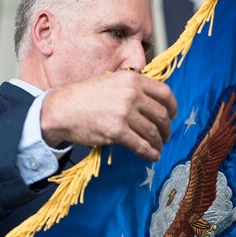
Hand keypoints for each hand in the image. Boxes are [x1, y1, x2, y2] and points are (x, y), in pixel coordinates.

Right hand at [40, 70, 176, 160]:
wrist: (61, 108)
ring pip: (153, 132)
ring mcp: (124, 113)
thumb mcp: (111, 81)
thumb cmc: (84, 96)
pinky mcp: (117, 131)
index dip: (173, 106)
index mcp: (132, 80)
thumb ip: (132, 88)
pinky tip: (152, 156)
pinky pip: (141, 145)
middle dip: (167, 128)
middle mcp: (131, 94)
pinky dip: (150, 153)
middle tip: (166, 135)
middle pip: (161, 114)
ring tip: (158, 147)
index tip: (174, 115)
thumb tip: (152, 102)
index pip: (164, 93)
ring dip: (159, 142)